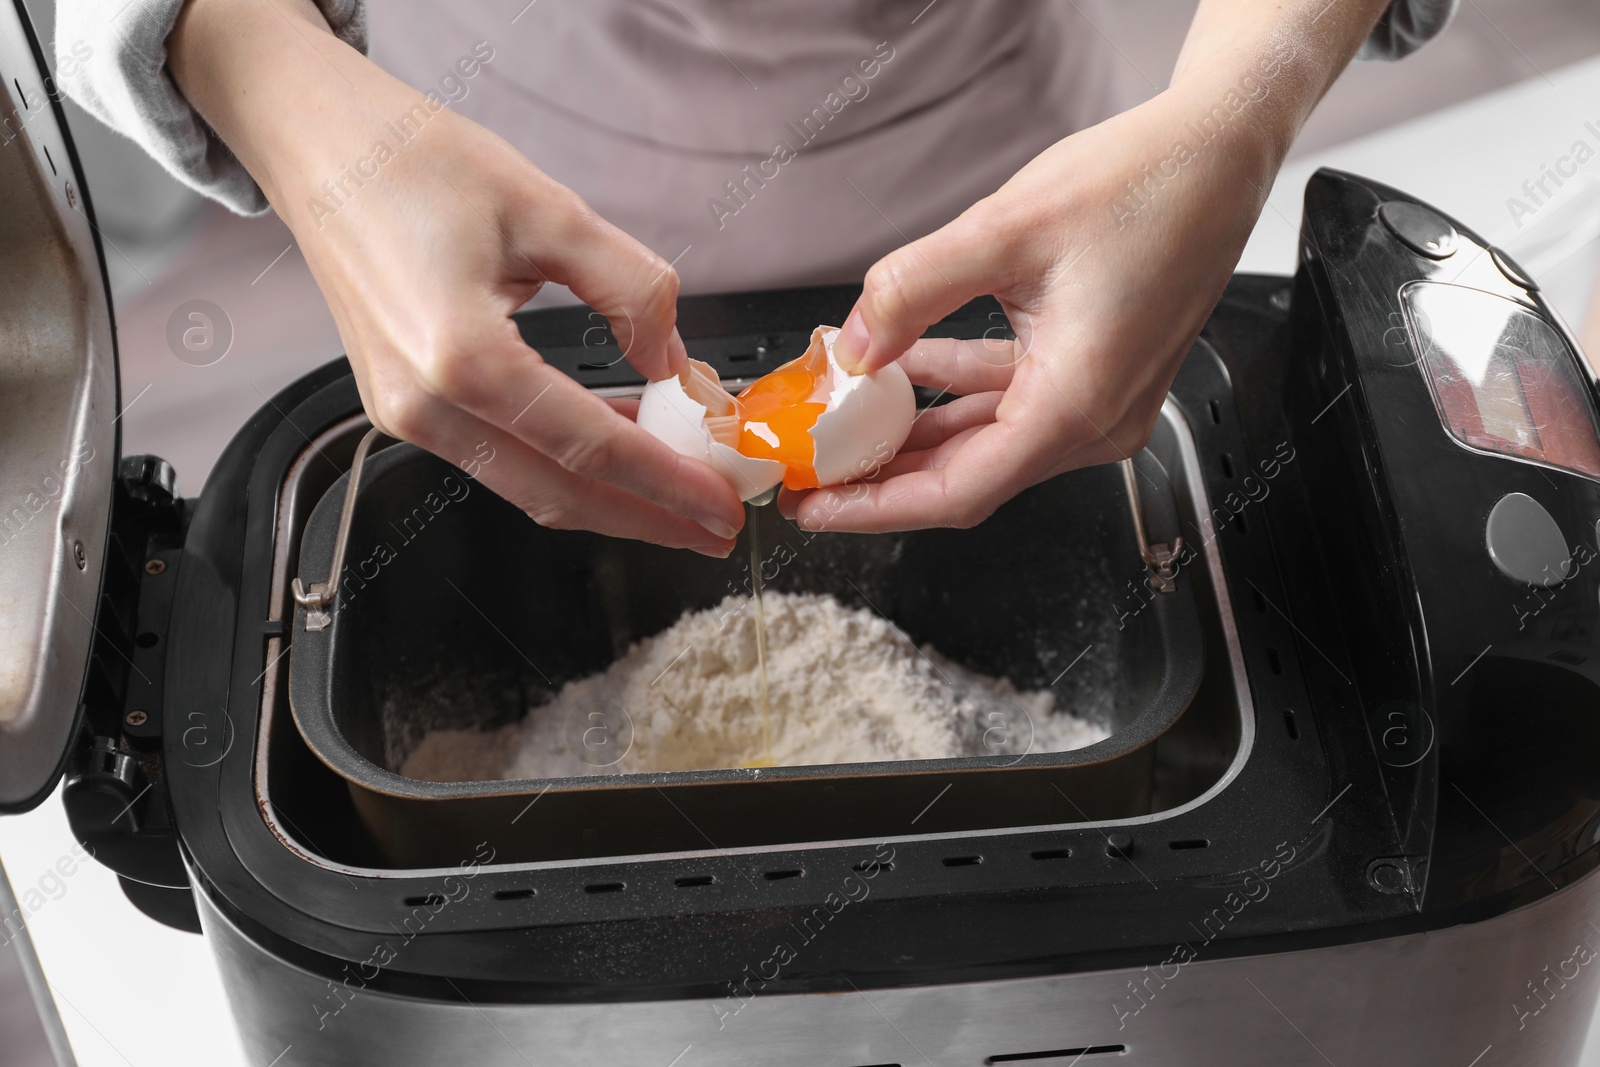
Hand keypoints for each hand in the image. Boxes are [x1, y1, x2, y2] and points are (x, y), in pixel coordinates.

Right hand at [170, 0, 744, 554]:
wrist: (319, 144)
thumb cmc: (412, 161)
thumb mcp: (548, 209)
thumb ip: (630, 289)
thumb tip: (676, 362)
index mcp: (461, 356)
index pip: (589, 447)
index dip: (667, 485)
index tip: (722, 509)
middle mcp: (424, 404)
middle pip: (558, 494)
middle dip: (647, 519)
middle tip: (716, 528)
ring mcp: (405, 414)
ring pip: (528, 486)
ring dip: (609, 499)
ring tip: (680, 498)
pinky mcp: (403, 407)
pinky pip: (500, 457)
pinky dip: (564, 465)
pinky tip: (619, 449)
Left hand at [783, 0, 1392, 532]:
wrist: (1218, 152)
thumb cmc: (1147, 185)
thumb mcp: (1006, 229)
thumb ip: (914, 291)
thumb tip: (851, 346)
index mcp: (1077, 406)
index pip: (956, 492)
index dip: (875, 507)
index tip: (814, 506)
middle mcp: (1094, 423)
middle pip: (965, 478)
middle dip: (881, 476)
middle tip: (809, 467)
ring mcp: (1099, 404)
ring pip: (982, 443)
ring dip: (911, 432)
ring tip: (838, 417)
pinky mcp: (1094, 376)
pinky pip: (1007, 404)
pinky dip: (952, 392)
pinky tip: (901, 365)